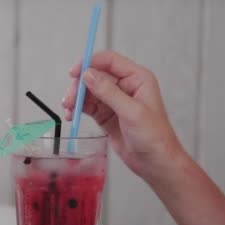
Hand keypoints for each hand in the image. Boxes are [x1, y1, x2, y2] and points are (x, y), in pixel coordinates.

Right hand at [62, 50, 185, 179]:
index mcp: (137, 79)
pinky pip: (88, 106)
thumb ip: (108, 92)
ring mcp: (114, 101)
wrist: (155, 162)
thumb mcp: (131, 112)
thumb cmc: (154, 137)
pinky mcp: (106, 115)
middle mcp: (125, 87)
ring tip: (68, 109)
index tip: (75, 72)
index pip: (109, 61)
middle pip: (95, 76)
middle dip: (80, 85)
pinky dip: (77, 109)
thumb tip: (88, 75)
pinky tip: (72, 115)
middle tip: (70, 97)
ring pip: (89, 91)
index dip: (90, 63)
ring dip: (76, 98)